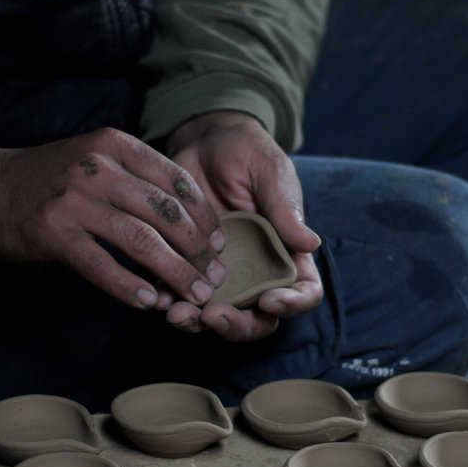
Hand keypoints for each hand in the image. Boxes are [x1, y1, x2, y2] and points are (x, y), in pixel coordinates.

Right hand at [0, 126, 225, 308]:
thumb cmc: (44, 179)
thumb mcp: (92, 158)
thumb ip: (134, 176)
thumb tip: (188, 217)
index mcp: (113, 146)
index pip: (177, 181)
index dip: (205, 217)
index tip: (219, 244)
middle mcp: (97, 168)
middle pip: (167, 213)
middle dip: (198, 250)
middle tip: (213, 277)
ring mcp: (74, 200)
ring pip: (142, 241)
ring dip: (174, 273)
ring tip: (192, 296)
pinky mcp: (53, 233)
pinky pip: (102, 265)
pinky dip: (129, 287)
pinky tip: (148, 302)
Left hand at [165, 111, 322, 340]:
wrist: (204, 141)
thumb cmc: (248, 154)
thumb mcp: (271, 173)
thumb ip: (285, 208)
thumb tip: (311, 242)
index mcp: (288, 254)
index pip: (303, 292)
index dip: (292, 304)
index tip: (269, 300)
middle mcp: (257, 273)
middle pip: (257, 318)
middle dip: (235, 325)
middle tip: (212, 316)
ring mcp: (221, 275)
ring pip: (215, 315)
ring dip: (197, 321)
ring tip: (176, 313)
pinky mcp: (186, 266)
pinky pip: (179, 293)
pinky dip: (168, 301)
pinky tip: (157, 297)